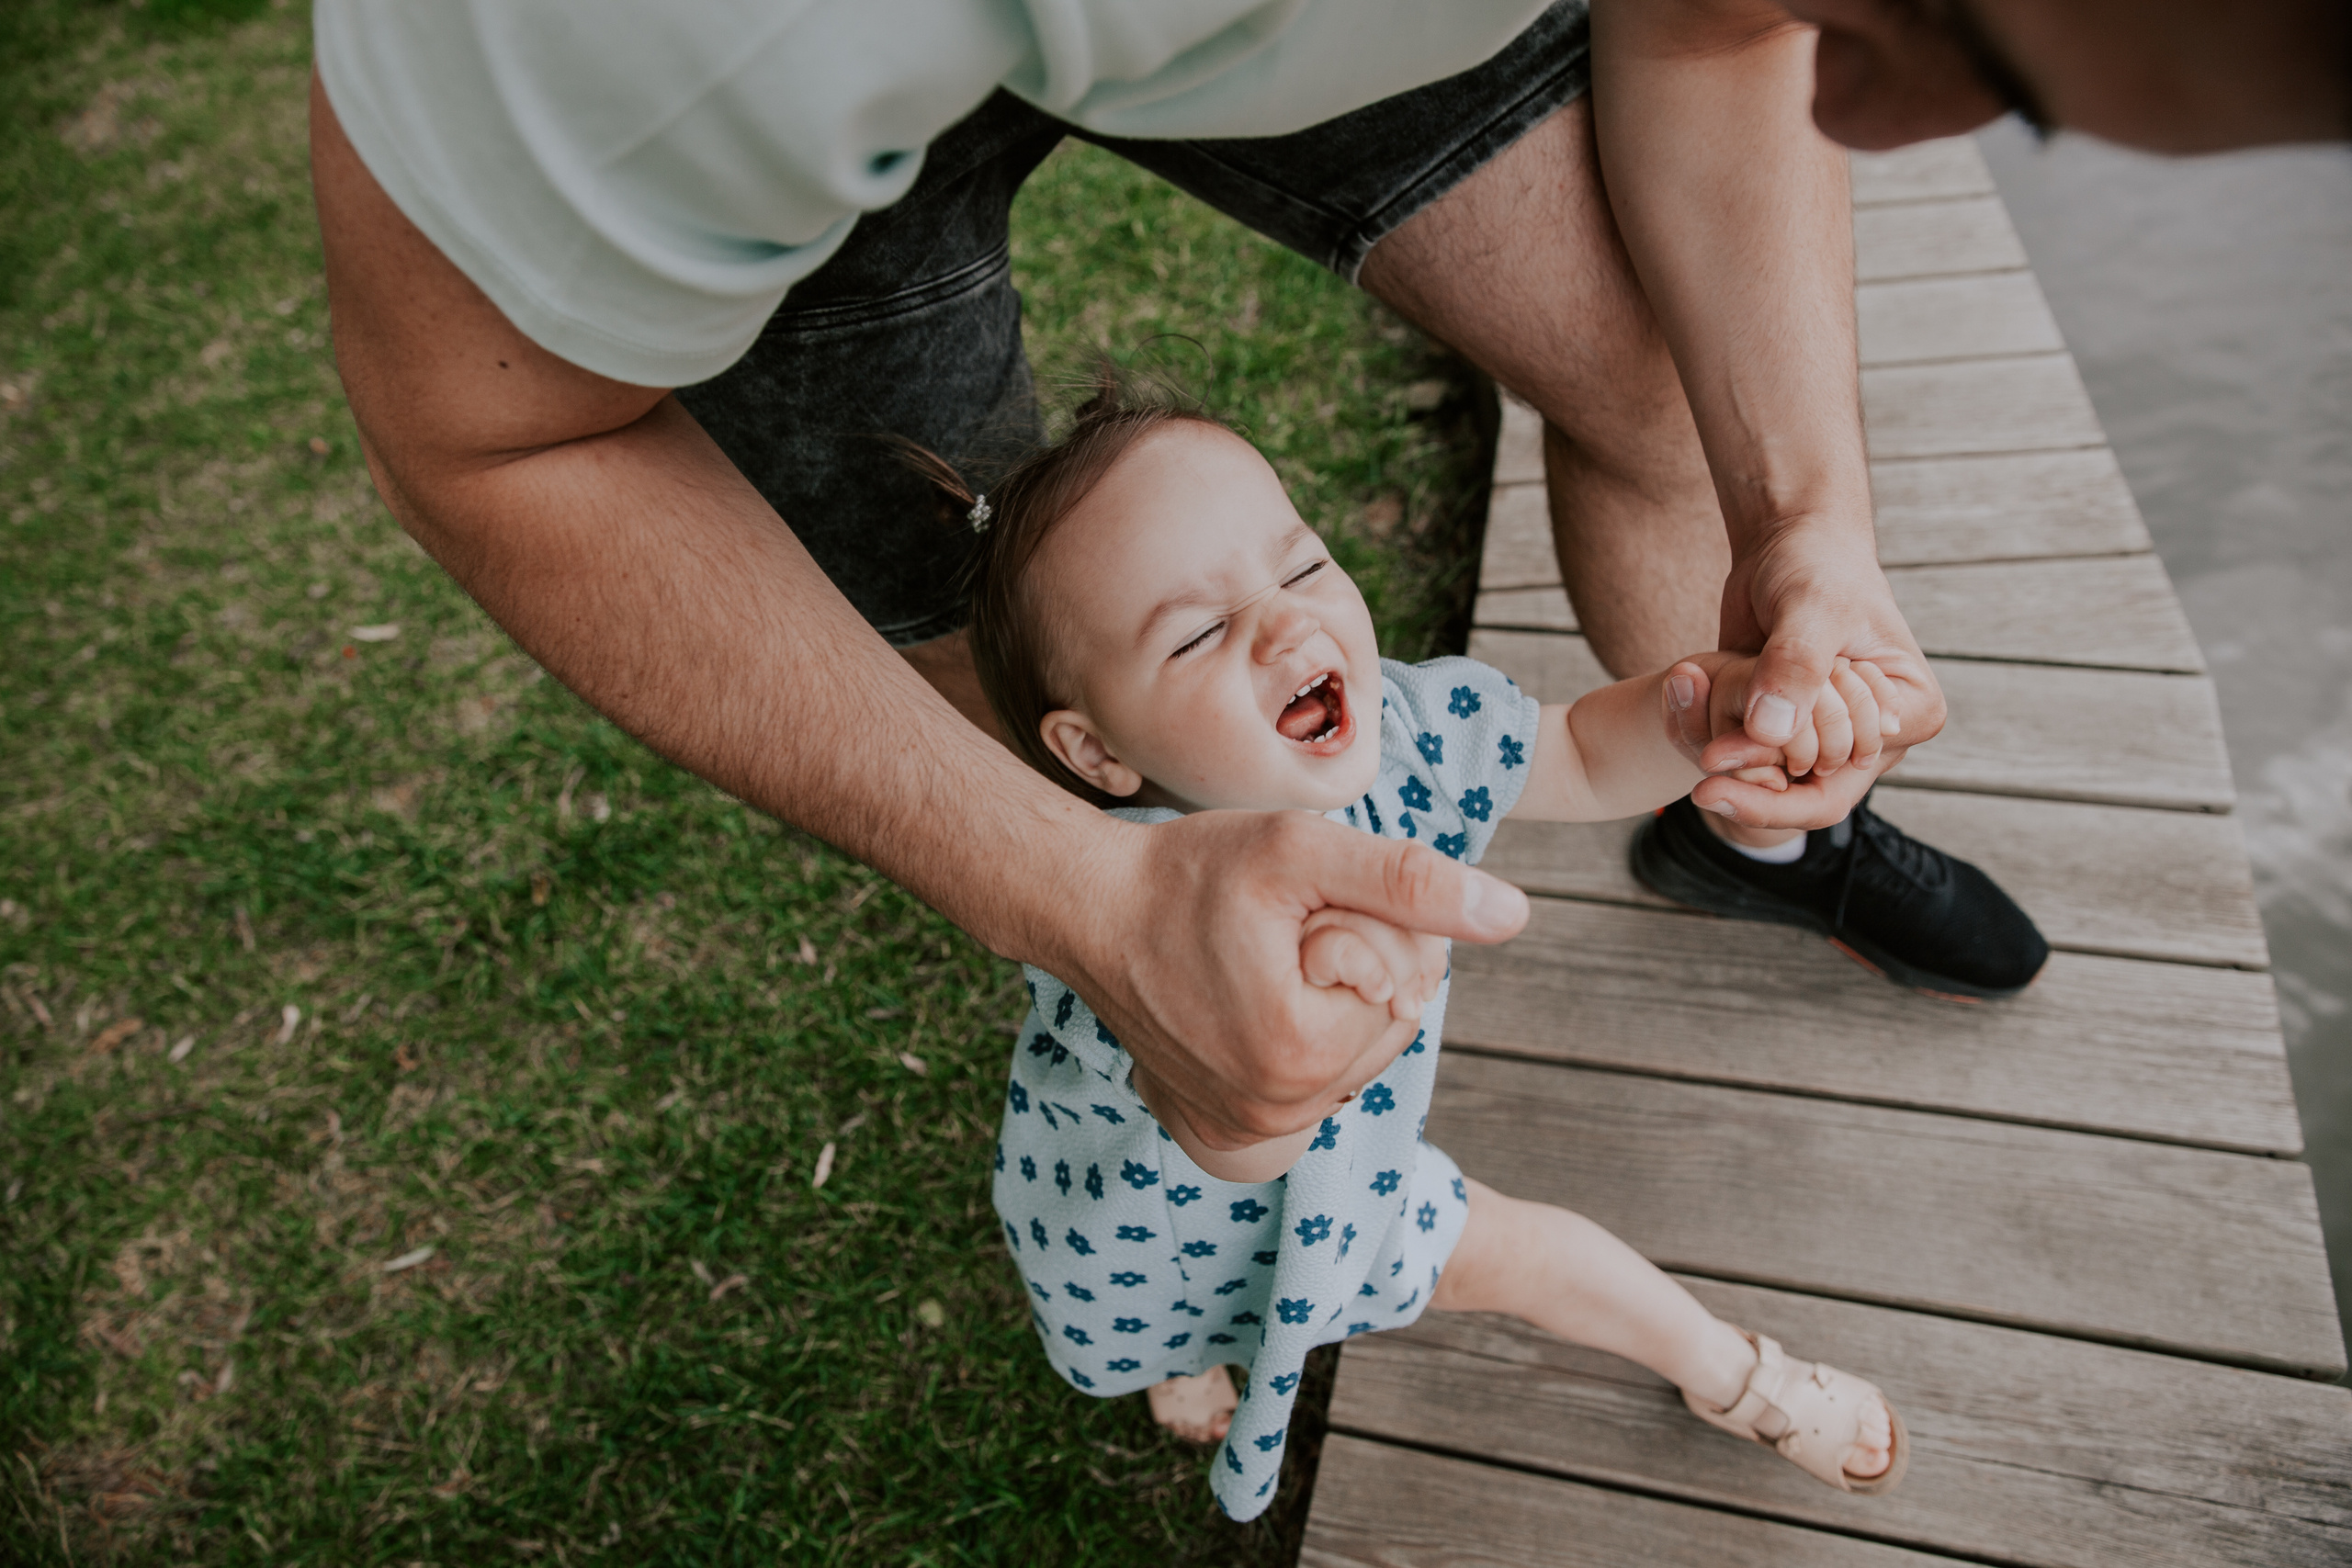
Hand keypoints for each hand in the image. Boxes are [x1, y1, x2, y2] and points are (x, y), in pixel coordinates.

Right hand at [1059, 810, 1526, 1153]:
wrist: (1087, 911)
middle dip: (1360, 971)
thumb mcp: (1303, 850)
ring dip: (1332, 1002)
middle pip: (1386, 1029)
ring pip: (1354, 1055)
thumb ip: (1412, 883)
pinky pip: (1312, 1081)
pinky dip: (1302, 1035)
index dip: (1371, 930)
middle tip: (1287, 930)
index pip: (1408, 988)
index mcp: (1303, 1052)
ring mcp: (1250, 1130)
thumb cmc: (1187, 873)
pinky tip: (1253, 999)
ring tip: (1266, 961)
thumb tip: (1515, 915)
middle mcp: (1277, 1112)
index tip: (1301, 910)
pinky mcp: (1227, 1130)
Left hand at [1701, 524, 1940, 828]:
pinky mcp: (1792, 726)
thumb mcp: (1811, 606)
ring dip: (1733, 767)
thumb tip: (1772, 732)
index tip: (1713, 759)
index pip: (1847, 778)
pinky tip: (1694, 722)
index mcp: (1911, 714)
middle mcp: (1877, 736)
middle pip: (1809, 793)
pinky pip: (1755, 759)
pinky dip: (1723, 746)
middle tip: (1700, 763)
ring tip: (1694, 741)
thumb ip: (1796, 666)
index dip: (1782, 786)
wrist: (1789, 540)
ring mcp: (1834, 735)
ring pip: (1777, 781)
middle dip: (1752, 780)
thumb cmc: (1817, 564)